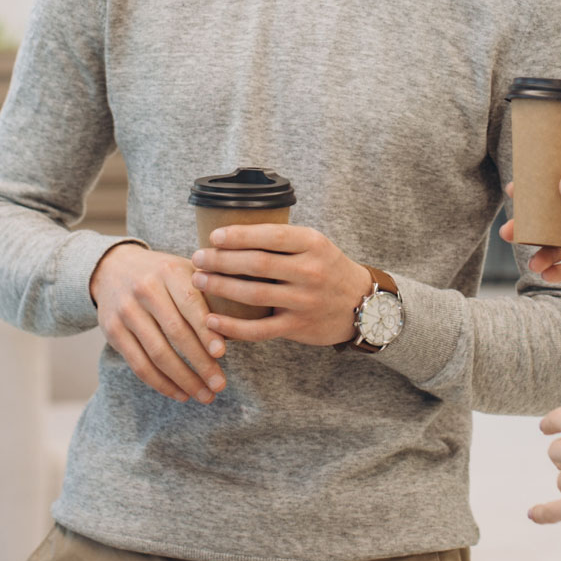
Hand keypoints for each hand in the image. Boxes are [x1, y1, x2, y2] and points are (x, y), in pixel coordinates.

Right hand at [89, 244, 228, 403]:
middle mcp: (145, 289)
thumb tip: (245, 322)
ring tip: (205, 396)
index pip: (191, 304)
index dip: (206, 331)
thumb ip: (210, 289)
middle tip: (220, 385)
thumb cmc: (162, 274)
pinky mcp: (112, 331)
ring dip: (183, 380)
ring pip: (157, 353)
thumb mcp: (184, 269)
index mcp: (169, 271)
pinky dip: (161, 383)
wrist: (112, 268)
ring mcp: (126, 311)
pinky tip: (180, 394)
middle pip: (175, 333)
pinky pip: (139, 364)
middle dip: (200, 363)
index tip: (222, 354)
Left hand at [191, 225, 370, 346]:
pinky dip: (233, 326)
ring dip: (221, 287)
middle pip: (257, 264)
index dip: (239, 235)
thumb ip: (283, 240)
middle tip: (197, 257)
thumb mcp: (316, 244)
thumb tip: (232, 231)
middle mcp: (310, 271)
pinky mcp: (298, 327)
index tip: (214, 236)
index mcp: (314, 244)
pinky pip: (259, 329)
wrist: (363, 305)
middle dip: (221, 260)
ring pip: (254, 294)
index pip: (271, 235)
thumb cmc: (329, 269)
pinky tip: (212, 320)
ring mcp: (304, 301)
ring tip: (199, 280)